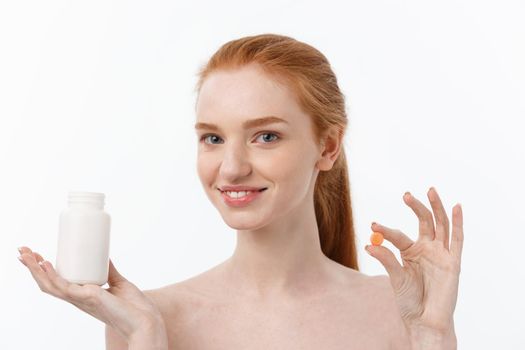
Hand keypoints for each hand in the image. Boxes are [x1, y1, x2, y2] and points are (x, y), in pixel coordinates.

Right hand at [17, 247, 165, 341]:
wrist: (146, 319)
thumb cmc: (134, 307)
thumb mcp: (118, 283)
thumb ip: (110, 271)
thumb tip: (104, 255)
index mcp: (82, 295)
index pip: (55, 283)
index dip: (42, 270)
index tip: (35, 255)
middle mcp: (78, 299)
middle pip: (47, 283)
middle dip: (32, 267)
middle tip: (23, 250)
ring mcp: (82, 299)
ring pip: (50, 285)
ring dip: (35, 269)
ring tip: (25, 253)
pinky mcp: (89, 298)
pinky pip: (66, 288)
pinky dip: (53, 276)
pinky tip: (45, 264)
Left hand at [365, 187, 462, 338]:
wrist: (425, 320)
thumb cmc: (410, 301)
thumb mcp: (395, 278)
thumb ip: (386, 260)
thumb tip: (369, 244)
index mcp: (411, 251)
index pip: (398, 235)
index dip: (386, 231)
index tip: (373, 226)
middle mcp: (427, 249)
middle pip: (424, 221)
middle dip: (416, 207)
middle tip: (406, 195)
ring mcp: (441, 254)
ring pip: (440, 225)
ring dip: (436, 207)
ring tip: (430, 190)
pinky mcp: (453, 262)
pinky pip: (457, 240)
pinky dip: (457, 223)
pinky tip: (456, 207)